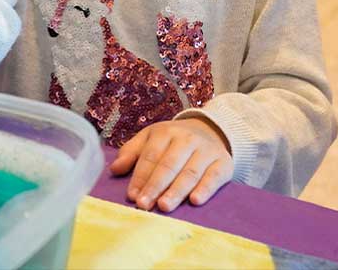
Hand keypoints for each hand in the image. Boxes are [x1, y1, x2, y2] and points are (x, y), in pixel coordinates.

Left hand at [110, 117, 232, 212]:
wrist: (210, 131)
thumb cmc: (173, 141)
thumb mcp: (151, 138)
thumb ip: (132, 152)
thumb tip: (114, 169)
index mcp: (165, 132)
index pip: (150, 156)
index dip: (141, 177)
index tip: (132, 196)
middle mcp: (186, 139)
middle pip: (168, 165)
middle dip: (155, 186)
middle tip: (144, 205)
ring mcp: (205, 150)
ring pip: (189, 172)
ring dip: (176, 190)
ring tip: (164, 206)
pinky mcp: (223, 163)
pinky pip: (213, 176)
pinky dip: (205, 189)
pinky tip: (195, 201)